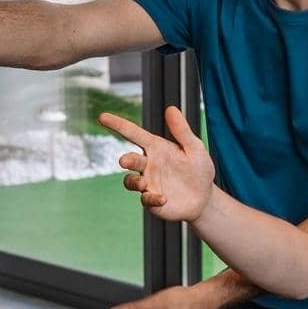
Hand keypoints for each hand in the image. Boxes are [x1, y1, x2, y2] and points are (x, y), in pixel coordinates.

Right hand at [100, 106, 214, 220]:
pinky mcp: (152, 201)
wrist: (205, 198)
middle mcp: (148, 165)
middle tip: (125, 161)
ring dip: (134, 182)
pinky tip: (163, 199)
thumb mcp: (195, 149)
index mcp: (157, 149)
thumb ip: (182, 131)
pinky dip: (151, 199)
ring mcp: (148, 183)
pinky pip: (145, 200)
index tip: (102, 116)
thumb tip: (171, 108)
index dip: (119, 125)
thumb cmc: (198, 170)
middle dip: (126, 159)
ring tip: (144, 184)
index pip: (134, 134)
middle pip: (131, 159)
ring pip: (130, 181)